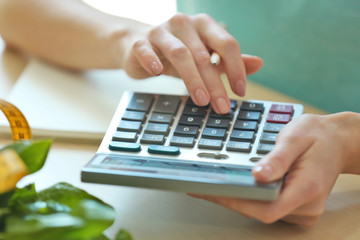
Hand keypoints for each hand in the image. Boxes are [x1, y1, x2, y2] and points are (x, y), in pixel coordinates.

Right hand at [122, 13, 262, 113]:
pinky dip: (152, 61)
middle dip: (215, 83)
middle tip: (222, 107)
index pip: (226, 44)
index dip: (236, 68)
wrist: (139, 45)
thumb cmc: (177, 52)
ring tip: (201, 100)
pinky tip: (158, 74)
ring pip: (180, 54)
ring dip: (192, 78)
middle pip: (204, 54)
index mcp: (204, 25)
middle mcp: (184, 24)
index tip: (240, 92)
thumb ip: (229, 61)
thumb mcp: (205, 56)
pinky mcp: (140, 42)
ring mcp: (161, 32)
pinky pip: (146, 50)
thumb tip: (259, 64)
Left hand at [191, 112, 359, 226]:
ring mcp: (301, 209)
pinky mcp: (295, 206)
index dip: (236, 202)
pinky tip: (235, 182)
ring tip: (213, 181)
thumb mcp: (296, 137)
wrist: (337, 141)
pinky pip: (268, 205)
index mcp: (307, 188)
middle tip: (202, 183)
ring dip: (238, 197)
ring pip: (262, 210)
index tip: (212, 190)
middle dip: (231, 198)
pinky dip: (250, 196)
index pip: (266, 207)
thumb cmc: (318, 136)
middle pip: (261, 211)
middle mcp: (306, 206)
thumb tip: (258, 175)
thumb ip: (278, 158)